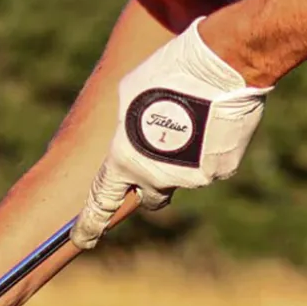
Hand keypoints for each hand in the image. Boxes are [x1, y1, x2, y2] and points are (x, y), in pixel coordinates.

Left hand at [70, 18, 269, 247]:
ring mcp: (191, 178)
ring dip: (184, 157)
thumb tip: (133, 134)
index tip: (82, 240)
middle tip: (159, 157)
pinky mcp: (220, 170)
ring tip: (194, 117)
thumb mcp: (130, 93)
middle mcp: (156, 176)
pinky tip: (215, 120)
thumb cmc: (170, 71)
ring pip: (184, 176)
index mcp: (125, 159)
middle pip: (149, 198)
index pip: (102, 201)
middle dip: (150, 186)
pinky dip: (210, 149)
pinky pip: (211, 165)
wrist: (223, 65)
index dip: (90, 224)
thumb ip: (126, 123)